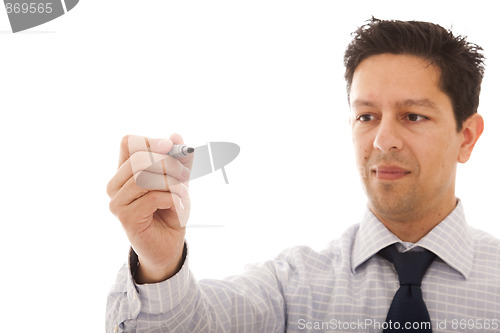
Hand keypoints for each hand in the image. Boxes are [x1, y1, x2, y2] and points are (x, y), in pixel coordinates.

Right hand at [107, 134, 192, 282]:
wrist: (168, 245)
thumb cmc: (170, 210)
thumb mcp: (179, 180)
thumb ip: (180, 159)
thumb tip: (176, 135)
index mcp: (124, 172)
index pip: (129, 143)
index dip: (150, 141)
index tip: (170, 147)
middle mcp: (115, 185)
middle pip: (138, 159)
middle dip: (168, 164)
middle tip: (185, 176)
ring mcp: (117, 202)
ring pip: (145, 178)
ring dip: (172, 183)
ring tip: (183, 193)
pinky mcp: (126, 218)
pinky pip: (153, 197)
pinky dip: (172, 199)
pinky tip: (177, 207)